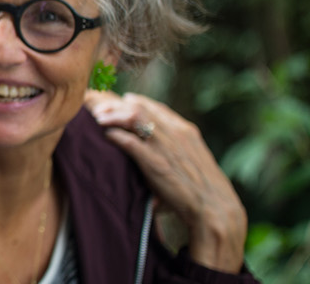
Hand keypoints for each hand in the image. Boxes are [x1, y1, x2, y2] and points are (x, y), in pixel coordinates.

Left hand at [85, 90, 247, 271]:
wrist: (214, 209)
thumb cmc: (199, 188)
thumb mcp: (189, 159)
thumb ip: (172, 147)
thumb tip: (150, 144)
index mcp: (184, 130)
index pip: (151, 106)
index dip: (129, 102)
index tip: (114, 103)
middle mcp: (175, 133)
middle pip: (137, 106)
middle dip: (113, 105)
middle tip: (97, 110)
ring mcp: (165, 146)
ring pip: (133, 117)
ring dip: (111, 116)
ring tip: (97, 119)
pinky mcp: (155, 163)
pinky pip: (130, 142)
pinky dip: (115, 136)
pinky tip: (106, 136)